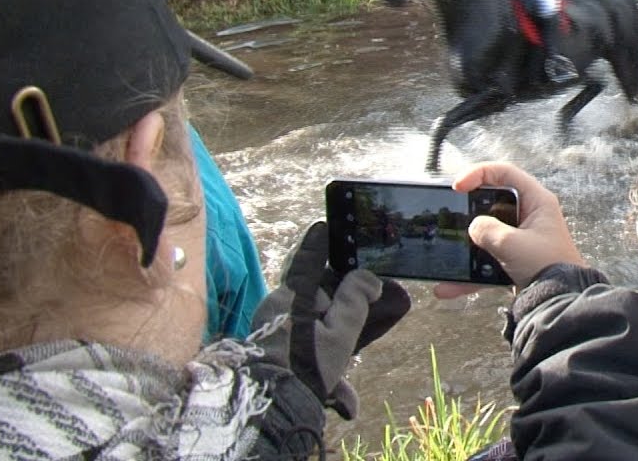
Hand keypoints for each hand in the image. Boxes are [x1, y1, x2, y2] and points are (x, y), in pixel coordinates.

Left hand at [252, 223, 409, 419]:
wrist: (273, 409)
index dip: (318, 244)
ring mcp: (270, 327)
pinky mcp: (269, 347)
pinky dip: (318, 356)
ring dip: (329, 339)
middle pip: (311, 294)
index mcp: (291, 297)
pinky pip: (299, 342)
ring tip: (344, 367)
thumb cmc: (307, 367)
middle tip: (353, 317)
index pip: (307, 261)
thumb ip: (355, 299)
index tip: (324, 227)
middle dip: (335, 307)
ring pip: (307, 322)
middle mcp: (276, 307)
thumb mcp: (341, 334)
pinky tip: (339, 394)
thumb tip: (367, 277)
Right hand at [434, 162, 584, 298]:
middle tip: (452, 214)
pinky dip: (471, 271)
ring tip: (448, 250)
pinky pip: (488, 258)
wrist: (561, 303)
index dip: (479, 173)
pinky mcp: (516, 258)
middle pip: (492, 201)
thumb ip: (487, 230)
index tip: (458, 186)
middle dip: (469, 209)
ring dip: (467, 244)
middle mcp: (530, 215)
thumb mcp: (511, 244)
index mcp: (537, 201)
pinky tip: (449, 287)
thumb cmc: (548, 268)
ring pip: (487, 232)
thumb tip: (474, 228)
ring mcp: (522, 237)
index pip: (504, 173)